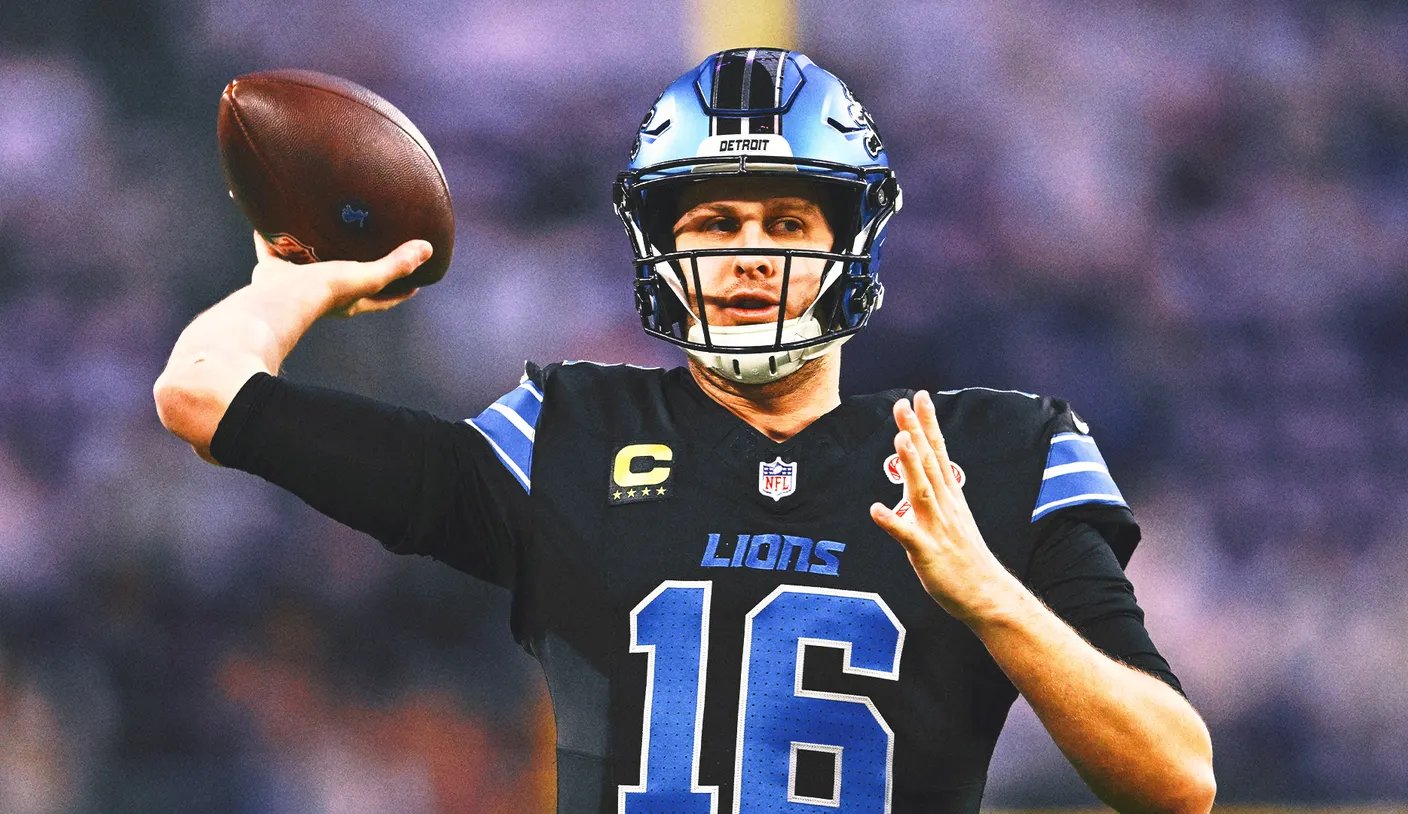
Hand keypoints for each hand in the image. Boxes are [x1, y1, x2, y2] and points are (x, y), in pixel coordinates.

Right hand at [250, 231, 429, 317]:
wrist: (276, 301)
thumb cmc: (324, 292)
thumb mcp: (366, 276)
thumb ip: (395, 264)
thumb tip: (428, 249)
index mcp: (351, 300)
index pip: (384, 298)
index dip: (401, 291)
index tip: (417, 281)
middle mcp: (325, 294)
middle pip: (347, 278)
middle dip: (356, 265)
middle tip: (368, 244)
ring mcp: (297, 284)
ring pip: (308, 263)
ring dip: (313, 249)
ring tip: (322, 228)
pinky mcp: (273, 273)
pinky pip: (272, 250)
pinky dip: (269, 237)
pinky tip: (270, 218)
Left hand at [870, 390, 1016, 625]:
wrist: (987, 595)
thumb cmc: (965, 558)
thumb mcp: (952, 518)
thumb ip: (935, 493)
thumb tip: (919, 470)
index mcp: (950, 496)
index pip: (938, 452)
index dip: (928, 424)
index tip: (920, 397)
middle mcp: (945, 506)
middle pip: (928, 464)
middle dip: (915, 433)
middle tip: (903, 403)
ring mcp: (937, 528)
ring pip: (922, 491)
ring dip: (910, 465)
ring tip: (900, 439)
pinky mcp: (928, 553)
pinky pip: (907, 536)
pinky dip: (892, 522)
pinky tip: (876, 510)